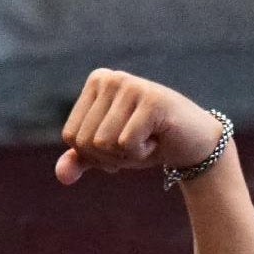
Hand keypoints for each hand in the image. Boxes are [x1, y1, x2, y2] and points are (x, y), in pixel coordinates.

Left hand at [55, 72, 226, 188]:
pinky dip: (142, 153)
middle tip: (137, 141)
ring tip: (148, 138)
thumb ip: (80, 160)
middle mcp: (111, 78)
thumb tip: (62, 176)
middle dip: (111, 155)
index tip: (120, 140)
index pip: (72, 136)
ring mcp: (131, 85)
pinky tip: (158, 138)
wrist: (192, 144)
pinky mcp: (151, 100)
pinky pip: (126, 144)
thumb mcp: (107, 153)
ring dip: (127, 155)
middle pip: (86, 141)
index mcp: (96, 82)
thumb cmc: (147, 143)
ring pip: (104, 143)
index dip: (95, 153)